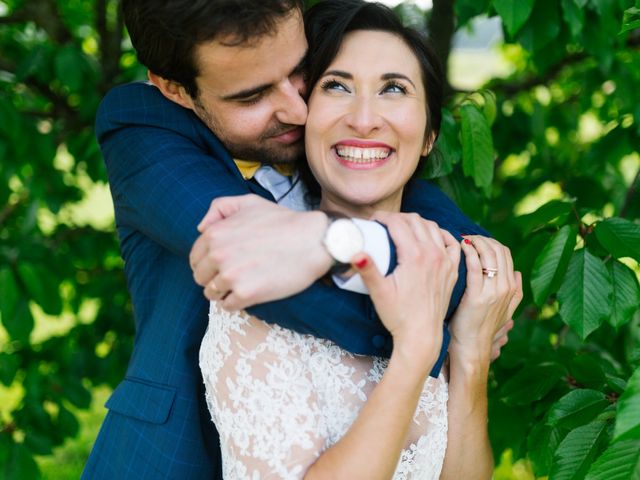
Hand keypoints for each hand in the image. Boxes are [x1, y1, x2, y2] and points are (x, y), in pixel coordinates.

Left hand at [189, 194, 331, 309]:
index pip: (195, 257)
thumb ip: (220, 208)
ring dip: (223, 292)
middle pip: (200, 278)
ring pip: (211, 294)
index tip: (221, 266)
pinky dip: (235, 303)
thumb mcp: (249, 202)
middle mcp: (218, 255)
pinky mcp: (246, 294)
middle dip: (213, 278)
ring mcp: (231, 276)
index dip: (206, 263)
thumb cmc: (283, 221)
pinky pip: (227, 306)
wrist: (313, 241)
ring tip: (240, 286)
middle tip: (233, 277)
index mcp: (215, 234)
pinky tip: (249, 293)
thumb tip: (201, 228)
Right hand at [354, 213, 459, 366]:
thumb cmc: (398, 315)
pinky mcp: (451, 270)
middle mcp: (433, 254)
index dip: (382, 217)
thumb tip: (356, 252)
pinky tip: (431, 236)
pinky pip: (451, 243)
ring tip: (403, 228)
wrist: (421, 335)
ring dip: (417, 223)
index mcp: (414, 256)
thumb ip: (367, 270)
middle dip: (398, 217)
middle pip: (415, 221)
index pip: (398, 223)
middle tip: (384, 224)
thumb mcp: (379, 292)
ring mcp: (445, 261)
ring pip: (433, 227)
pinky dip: (440, 234)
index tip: (372, 220)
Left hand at [449, 235, 522, 363]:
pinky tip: (459, 248)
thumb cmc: (483, 327)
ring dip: (474, 242)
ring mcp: (493, 291)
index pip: (505, 252)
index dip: (490, 242)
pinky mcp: (477, 295)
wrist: (472, 346)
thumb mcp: (505, 310)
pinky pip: (474, 265)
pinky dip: (467, 252)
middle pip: (497, 250)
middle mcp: (505, 287)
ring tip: (461, 240)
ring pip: (488, 254)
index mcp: (511, 287)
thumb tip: (518, 273)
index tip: (474, 240)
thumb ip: (515, 292)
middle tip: (466, 237)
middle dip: (481, 239)